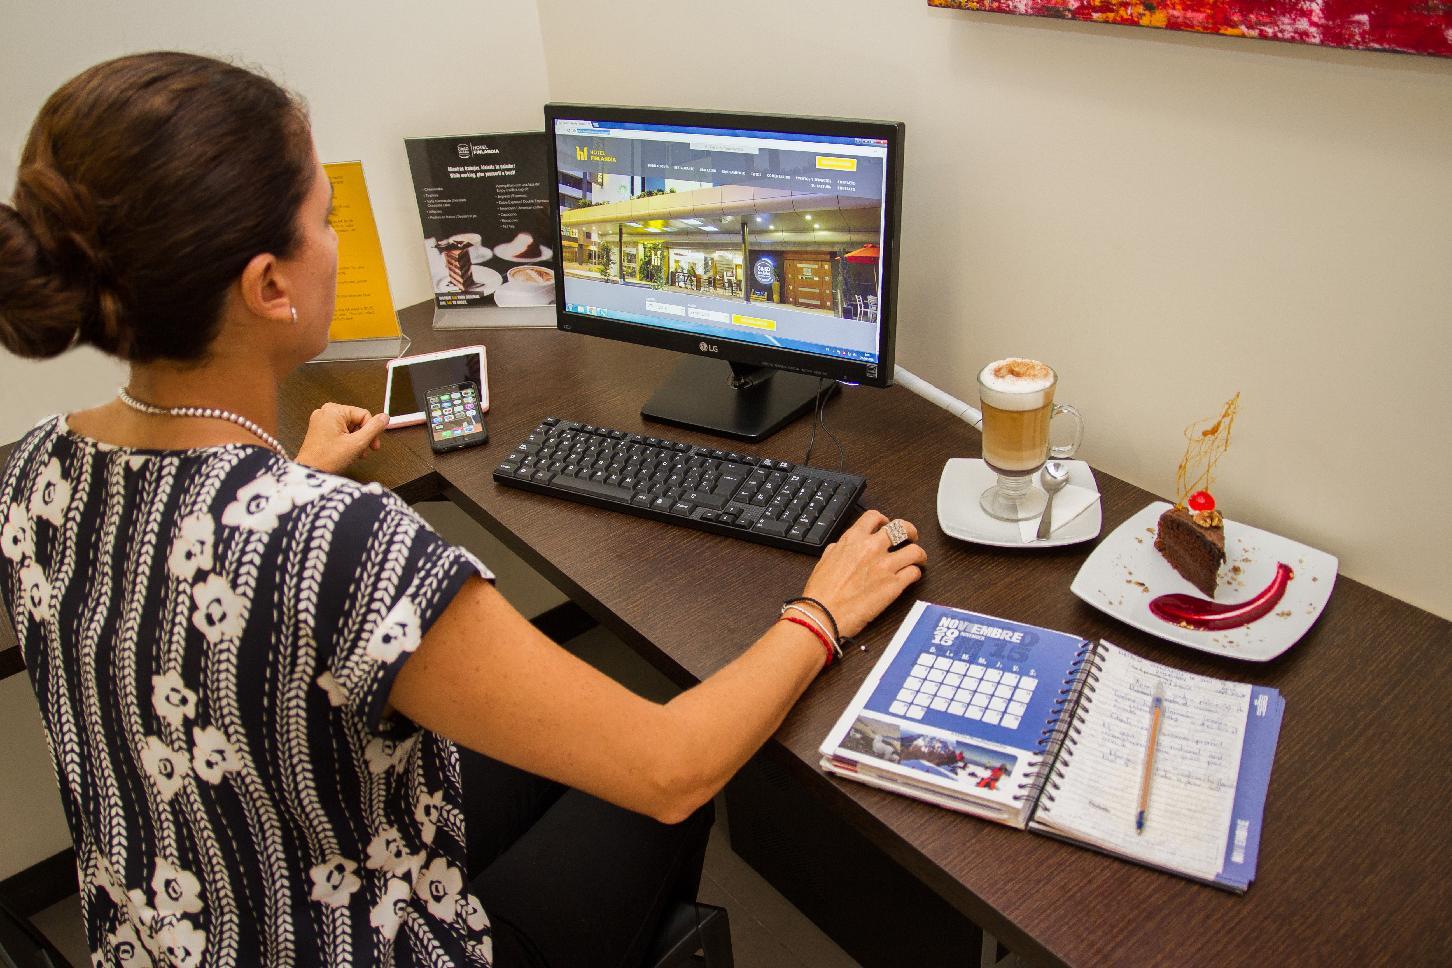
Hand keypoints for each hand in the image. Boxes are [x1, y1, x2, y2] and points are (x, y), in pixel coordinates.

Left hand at [295, 403, 389, 473]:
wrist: (309, 473)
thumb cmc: (326, 459)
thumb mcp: (357, 443)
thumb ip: (374, 428)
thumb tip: (385, 417)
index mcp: (334, 410)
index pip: (364, 415)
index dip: (372, 431)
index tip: (374, 444)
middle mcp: (326, 412)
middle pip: (357, 420)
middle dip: (363, 437)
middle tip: (365, 450)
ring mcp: (321, 421)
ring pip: (350, 427)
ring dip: (356, 441)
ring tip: (356, 453)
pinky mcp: (319, 430)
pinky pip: (340, 431)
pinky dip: (347, 441)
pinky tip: (348, 452)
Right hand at [800, 510, 925, 639]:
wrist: (823, 614)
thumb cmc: (820, 592)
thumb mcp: (824, 561)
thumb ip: (838, 550)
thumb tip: (841, 547)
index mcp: (853, 539)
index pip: (874, 516)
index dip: (884, 519)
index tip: (886, 525)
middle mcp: (871, 548)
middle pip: (902, 528)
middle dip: (909, 531)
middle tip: (910, 537)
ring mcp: (885, 566)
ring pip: (915, 550)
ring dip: (918, 554)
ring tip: (917, 559)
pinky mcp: (894, 585)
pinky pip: (914, 572)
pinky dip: (915, 573)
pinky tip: (910, 577)